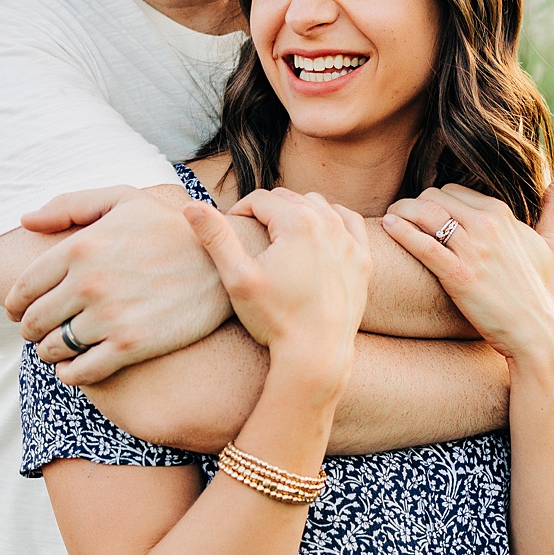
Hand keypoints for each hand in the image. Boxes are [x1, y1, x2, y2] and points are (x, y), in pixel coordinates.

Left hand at [9, 186, 232, 384]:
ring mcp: (108, 316)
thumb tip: (25, 221)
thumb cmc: (172, 226)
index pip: (24, 287)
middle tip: (38, 333)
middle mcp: (88, 283)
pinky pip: (80, 372)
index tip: (18, 312)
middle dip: (31, 330)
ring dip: (49, 353)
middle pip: (35, 321)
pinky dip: (70, 374)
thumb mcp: (125, 199)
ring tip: (58, 350)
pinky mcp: (130, 346)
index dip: (15, 304)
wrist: (225, 261)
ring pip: (54, 348)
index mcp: (80, 246)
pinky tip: (74, 369)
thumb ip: (71, 205)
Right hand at [185, 188, 370, 400]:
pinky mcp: (363, 259)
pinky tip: (320, 234)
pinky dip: (333, 221)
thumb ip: (216, 236)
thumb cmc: (275, 318)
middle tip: (252, 238)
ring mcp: (350, 241)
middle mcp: (329, 223)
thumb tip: (190, 205)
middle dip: (267, 212)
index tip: (231, 234)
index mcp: (298, 222)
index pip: (259, 200)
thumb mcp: (238, 277)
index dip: (239, 213)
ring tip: (280, 237)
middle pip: (288, 199)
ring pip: (318, 206)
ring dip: (298, 213)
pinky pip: (350, 223)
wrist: (317, 355)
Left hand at [382, 178, 553, 365]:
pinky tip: (387, 227)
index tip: (423, 212)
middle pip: (435, 197)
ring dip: (401, 212)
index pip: (454, 190)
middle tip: (401, 216)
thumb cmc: (539, 291)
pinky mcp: (459, 276)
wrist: (536, 333)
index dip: (434, 200)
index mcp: (503, 215)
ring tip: (389, 219)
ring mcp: (474, 251)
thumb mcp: (551, 246)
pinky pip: (423, 244)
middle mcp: (488, 226)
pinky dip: (402, 232)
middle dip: (414, 203)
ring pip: (425, 214)